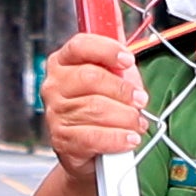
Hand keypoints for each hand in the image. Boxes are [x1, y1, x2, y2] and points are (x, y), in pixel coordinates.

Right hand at [40, 31, 152, 174]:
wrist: (91, 149)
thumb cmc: (103, 108)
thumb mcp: (113, 79)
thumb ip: (119, 64)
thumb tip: (129, 56)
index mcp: (64, 62)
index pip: (80, 46)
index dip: (106, 50)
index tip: (128, 60)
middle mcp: (55, 85)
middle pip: (90, 77)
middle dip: (122, 89)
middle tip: (141, 100)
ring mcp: (55, 112)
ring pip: (95, 109)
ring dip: (126, 117)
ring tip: (138, 123)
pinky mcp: (62, 139)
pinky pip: (94, 137)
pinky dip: (117, 138)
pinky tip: (130, 138)